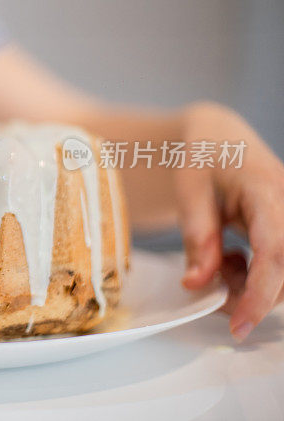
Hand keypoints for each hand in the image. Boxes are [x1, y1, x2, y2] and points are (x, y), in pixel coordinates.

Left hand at [176, 102, 283, 340]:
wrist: (220, 137)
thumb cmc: (202, 157)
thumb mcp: (188, 192)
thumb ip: (198, 238)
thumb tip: (197, 284)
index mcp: (266, 190)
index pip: (274, 253)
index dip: (258, 294)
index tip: (239, 325)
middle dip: (248, 296)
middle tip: (209, 289)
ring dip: (252, 287)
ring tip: (219, 262)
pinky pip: (282, 268)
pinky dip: (256, 278)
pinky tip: (232, 259)